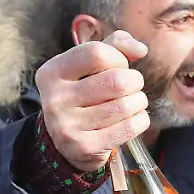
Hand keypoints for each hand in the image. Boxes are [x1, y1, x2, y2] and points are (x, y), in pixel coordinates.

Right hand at [34, 30, 149, 171]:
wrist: (69, 143)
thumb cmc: (86, 94)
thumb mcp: (90, 66)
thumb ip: (115, 46)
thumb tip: (139, 49)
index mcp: (52, 72)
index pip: (97, 53)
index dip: (118, 58)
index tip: (118, 66)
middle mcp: (54, 99)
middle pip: (116, 81)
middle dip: (134, 81)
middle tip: (131, 86)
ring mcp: (67, 126)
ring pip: (126, 105)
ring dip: (139, 101)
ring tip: (132, 102)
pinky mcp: (84, 147)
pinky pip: (130, 127)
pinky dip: (140, 120)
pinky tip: (132, 119)